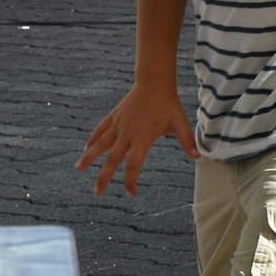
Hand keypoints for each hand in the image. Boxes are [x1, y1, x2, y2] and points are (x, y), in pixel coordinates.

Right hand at [76, 83, 198, 196]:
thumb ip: (187, 140)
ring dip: (88, 157)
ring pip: (100, 144)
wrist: (154, 82)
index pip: (134, 164)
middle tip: (97, 193)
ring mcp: (118, 124)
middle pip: (112, 159)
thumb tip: (198, 157)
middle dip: (104, 177)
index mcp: (142, 137)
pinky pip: (100, 130)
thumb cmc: (168, 104)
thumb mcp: (180, 122)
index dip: (131, 180)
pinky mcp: (114, 116)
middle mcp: (127, 133)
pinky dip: (92, 140)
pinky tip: (85, 149)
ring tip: (78, 169)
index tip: (130, 194)